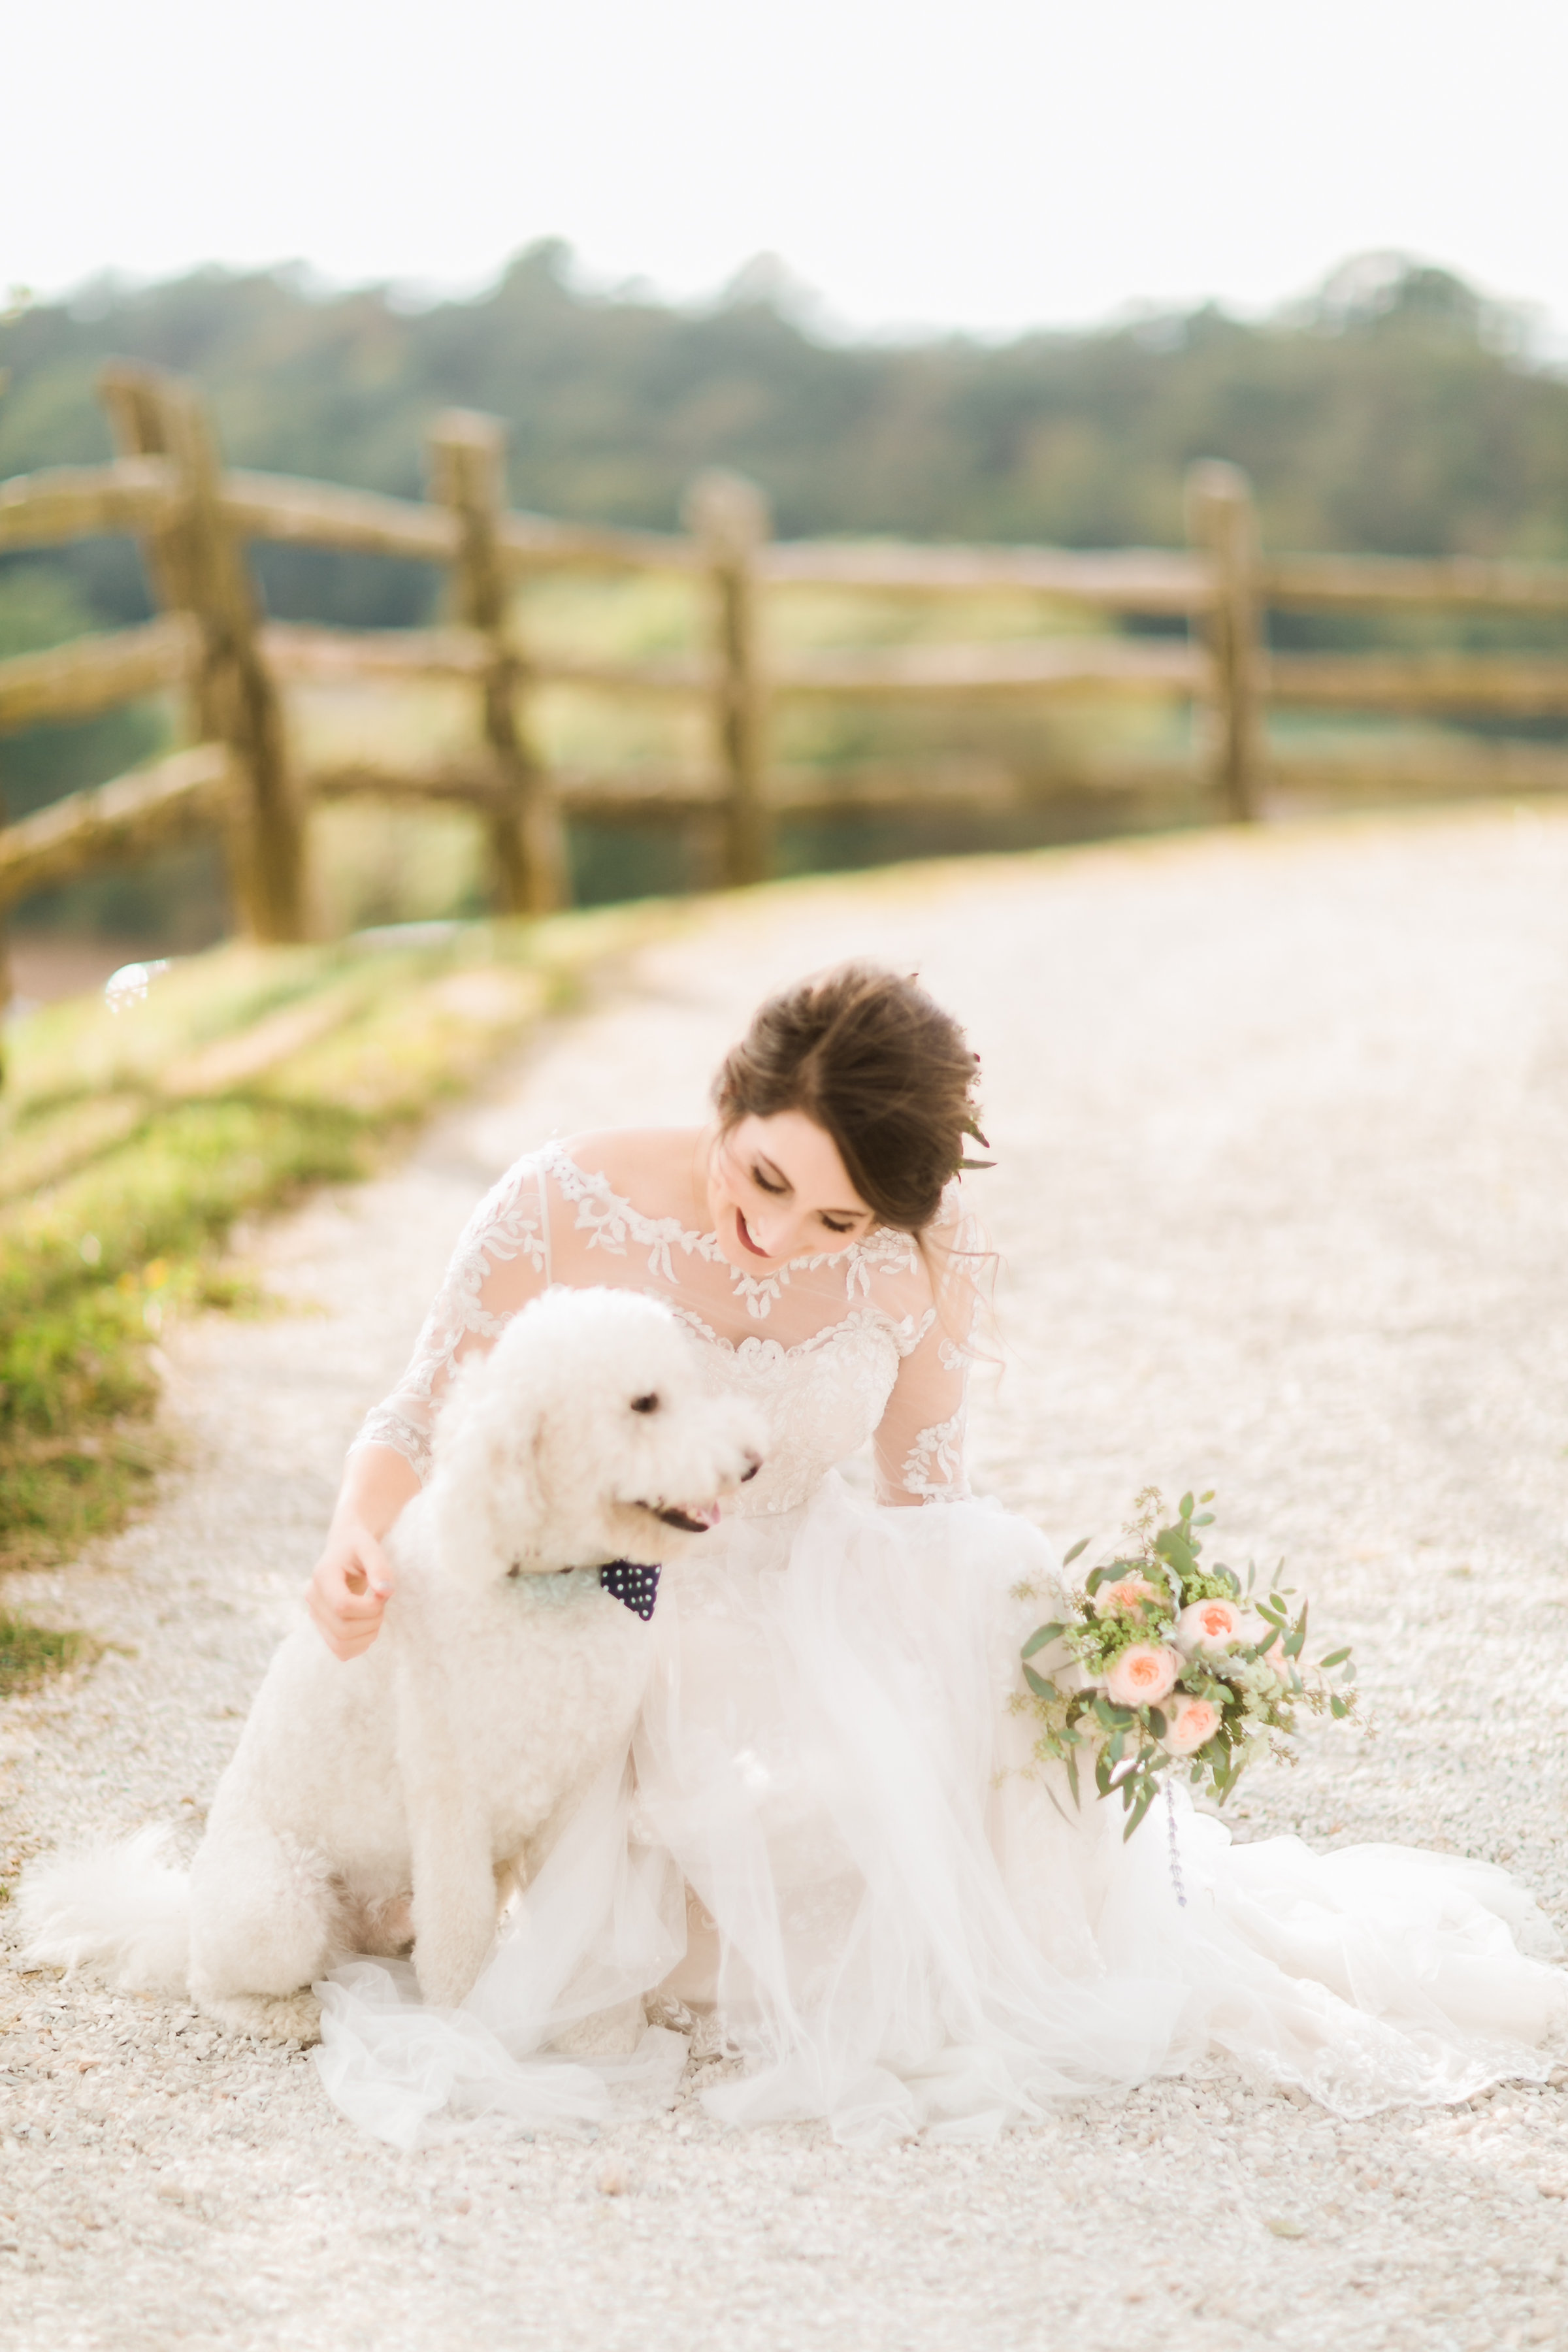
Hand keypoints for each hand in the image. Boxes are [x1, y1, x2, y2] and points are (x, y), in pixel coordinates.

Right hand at [307, 1519, 393, 1659]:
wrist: (344, 1549)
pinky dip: (360, 1645)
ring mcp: (315, 1616)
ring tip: (376, 1615)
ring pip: (340, 1645)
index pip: (342, 1606)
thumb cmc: (359, 1548)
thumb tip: (386, 1591)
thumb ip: (379, 1567)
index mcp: (322, 1576)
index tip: (382, 1593)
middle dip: (372, 1621)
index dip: (369, 1607)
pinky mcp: (323, 1627)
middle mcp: (313, 1598)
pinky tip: (369, 1627)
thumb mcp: (370, 1548)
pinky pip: (340, 1651)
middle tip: (382, 1603)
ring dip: (367, 1636)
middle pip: (343, 1629)